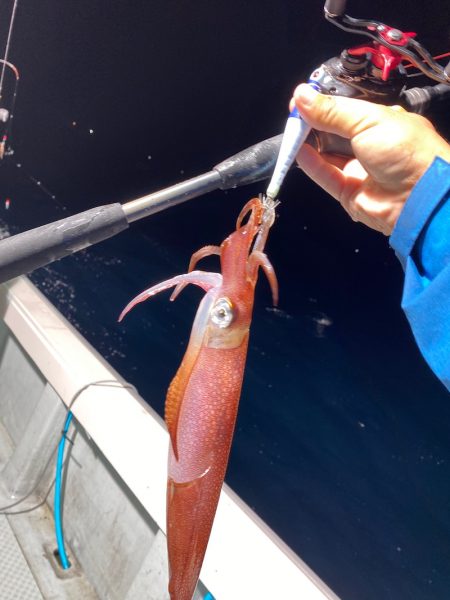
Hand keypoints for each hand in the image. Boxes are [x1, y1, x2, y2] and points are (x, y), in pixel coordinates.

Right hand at [292, 84, 449, 234]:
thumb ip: (332, 111)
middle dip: (314, 122)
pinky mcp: (349, 192)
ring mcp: (360, 170)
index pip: (348, 109)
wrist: (419, 197)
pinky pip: (326, 176)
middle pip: (335, 131)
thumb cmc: (403, 150)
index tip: (303, 98)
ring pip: (328, 154)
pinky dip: (311, 164)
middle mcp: (372, 145)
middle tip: (294, 114)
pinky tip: (298, 151)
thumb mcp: (368, 120)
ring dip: (310, 143)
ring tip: (293, 131)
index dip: (325, 103)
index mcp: (383, 122)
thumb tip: (302, 95)